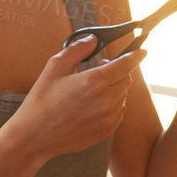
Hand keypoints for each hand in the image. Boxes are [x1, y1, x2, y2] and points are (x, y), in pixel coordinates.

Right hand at [9, 31, 145, 164]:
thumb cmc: (41, 100)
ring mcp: (108, 118)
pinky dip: (112, 105)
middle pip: (126, 80)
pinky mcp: (106, 132)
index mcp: (94, 81)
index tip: (142, 51)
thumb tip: (93, 40)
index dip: (136, 55)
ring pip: (122, 97)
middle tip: (100, 68)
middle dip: (118, 71)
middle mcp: (106, 100)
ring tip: (92, 90)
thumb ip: (77, 49)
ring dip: (114, 89)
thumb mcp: (55, 67)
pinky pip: (118, 113)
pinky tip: (93, 105)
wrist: (34, 137)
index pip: (125, 64)